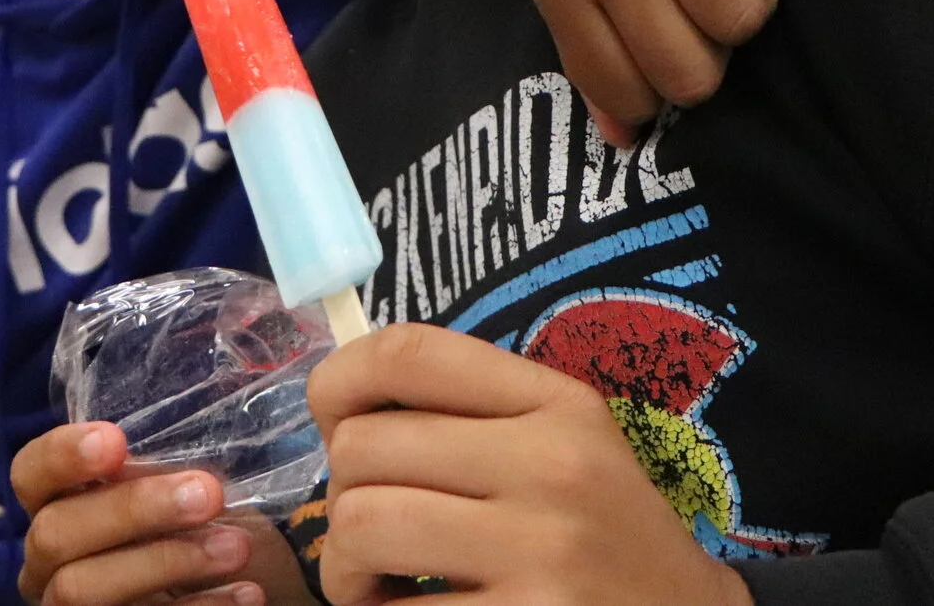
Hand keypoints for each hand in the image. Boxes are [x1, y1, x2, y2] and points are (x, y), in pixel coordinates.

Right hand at [14, 421, 306, 605]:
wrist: (236, 581)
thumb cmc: (199, 519)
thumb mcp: (183, 479)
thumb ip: (170, 454)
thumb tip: (215, 406)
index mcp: (56, 502)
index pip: (29, 473)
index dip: (61, 456)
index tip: (116, 440)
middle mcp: (49, 558)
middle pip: (55, 532)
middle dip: (132, 510)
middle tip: (208, 494)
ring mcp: (69, 604)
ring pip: (82, 589)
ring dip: (165, 562)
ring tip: (237, 547)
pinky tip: (247, 592)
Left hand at [309, 325, 748, 605]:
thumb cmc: (604, 540)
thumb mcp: (566, 449)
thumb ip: (473, 415)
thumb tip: (339, 404)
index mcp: (556, 405)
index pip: (409, 351)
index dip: (338, 378)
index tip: (330, 422)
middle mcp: (552, 465)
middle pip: (365, 445)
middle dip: (342, 498)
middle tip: (369, 539)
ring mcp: (542, 549)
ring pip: (362, 525)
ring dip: (344, 570)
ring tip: (376, 588)